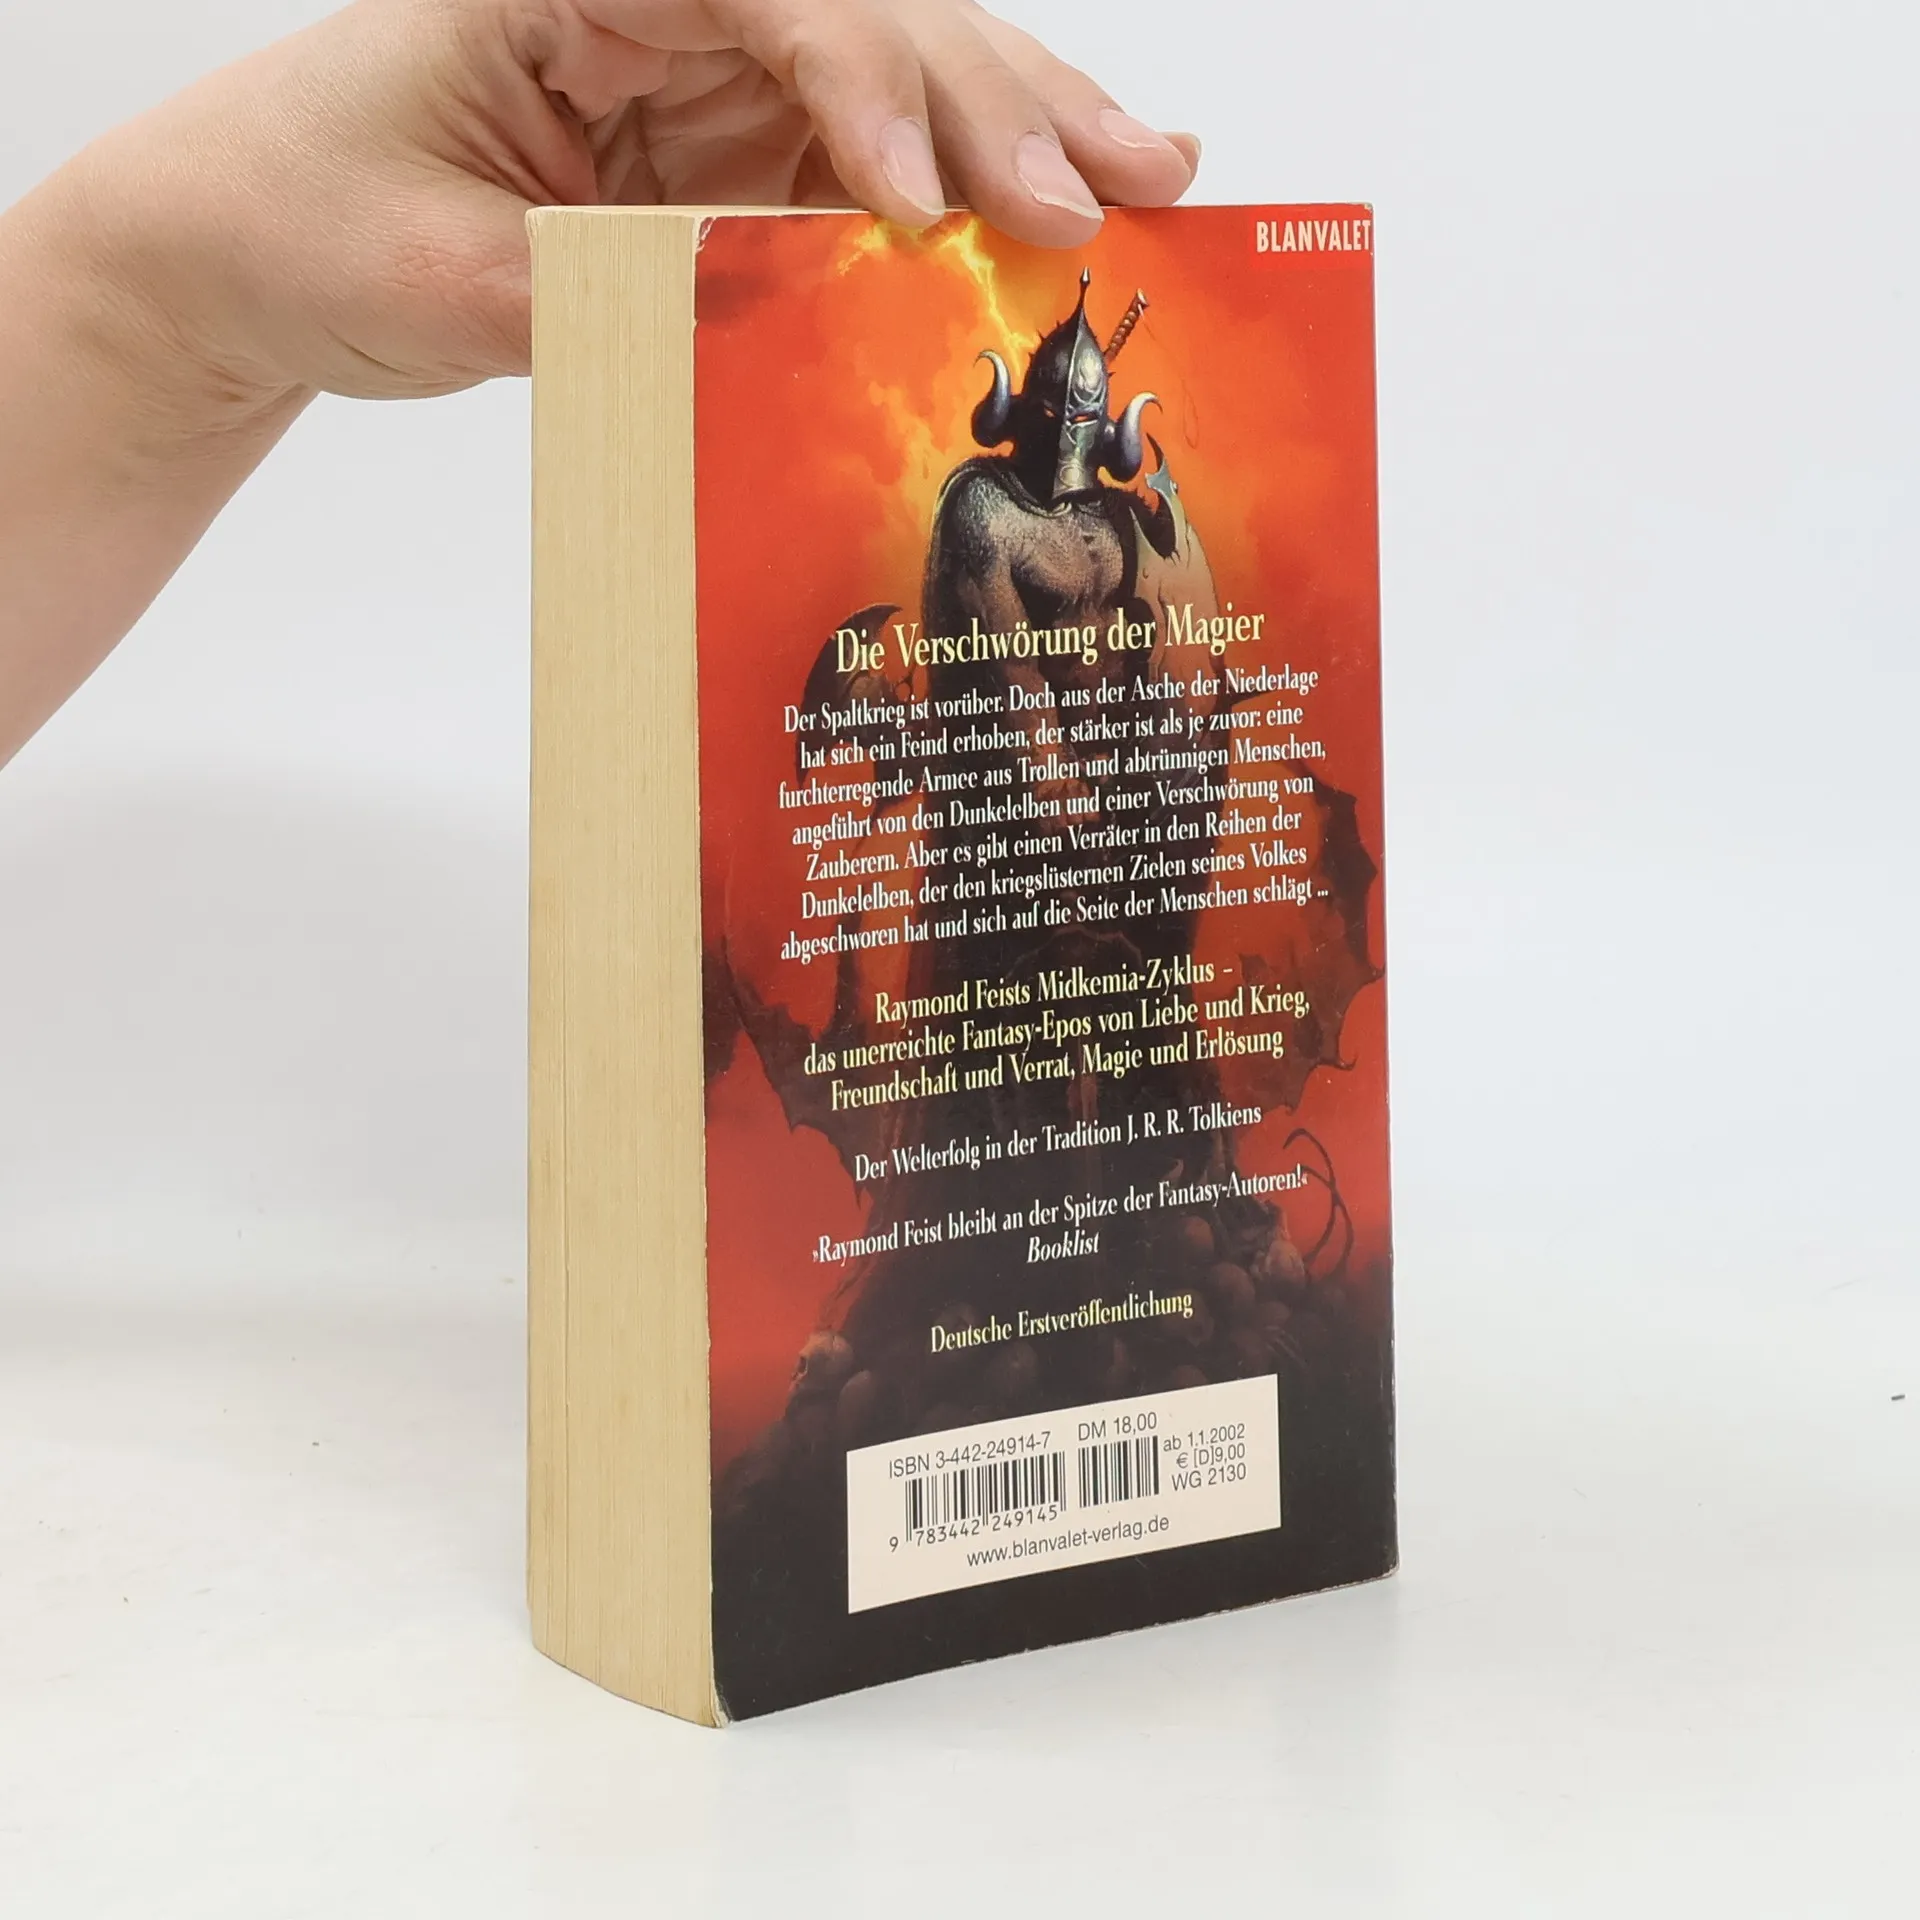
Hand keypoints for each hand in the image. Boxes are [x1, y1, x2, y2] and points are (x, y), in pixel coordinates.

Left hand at [57, 0, 1199, 409]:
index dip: (863, 83)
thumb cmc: (307, 221)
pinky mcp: (725, 152)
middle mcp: (661, 4)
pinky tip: (1059, 200)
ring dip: (1023, 125)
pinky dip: (965, 190)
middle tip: (1113, 182)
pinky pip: (865, 163)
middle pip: (867, 15)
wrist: (251, 250)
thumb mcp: (439, 276)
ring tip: (1149, 173)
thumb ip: (602, 295)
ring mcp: (704, 75)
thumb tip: (760, 325)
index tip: (926, 194)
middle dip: (994, 99)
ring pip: (896, 74)